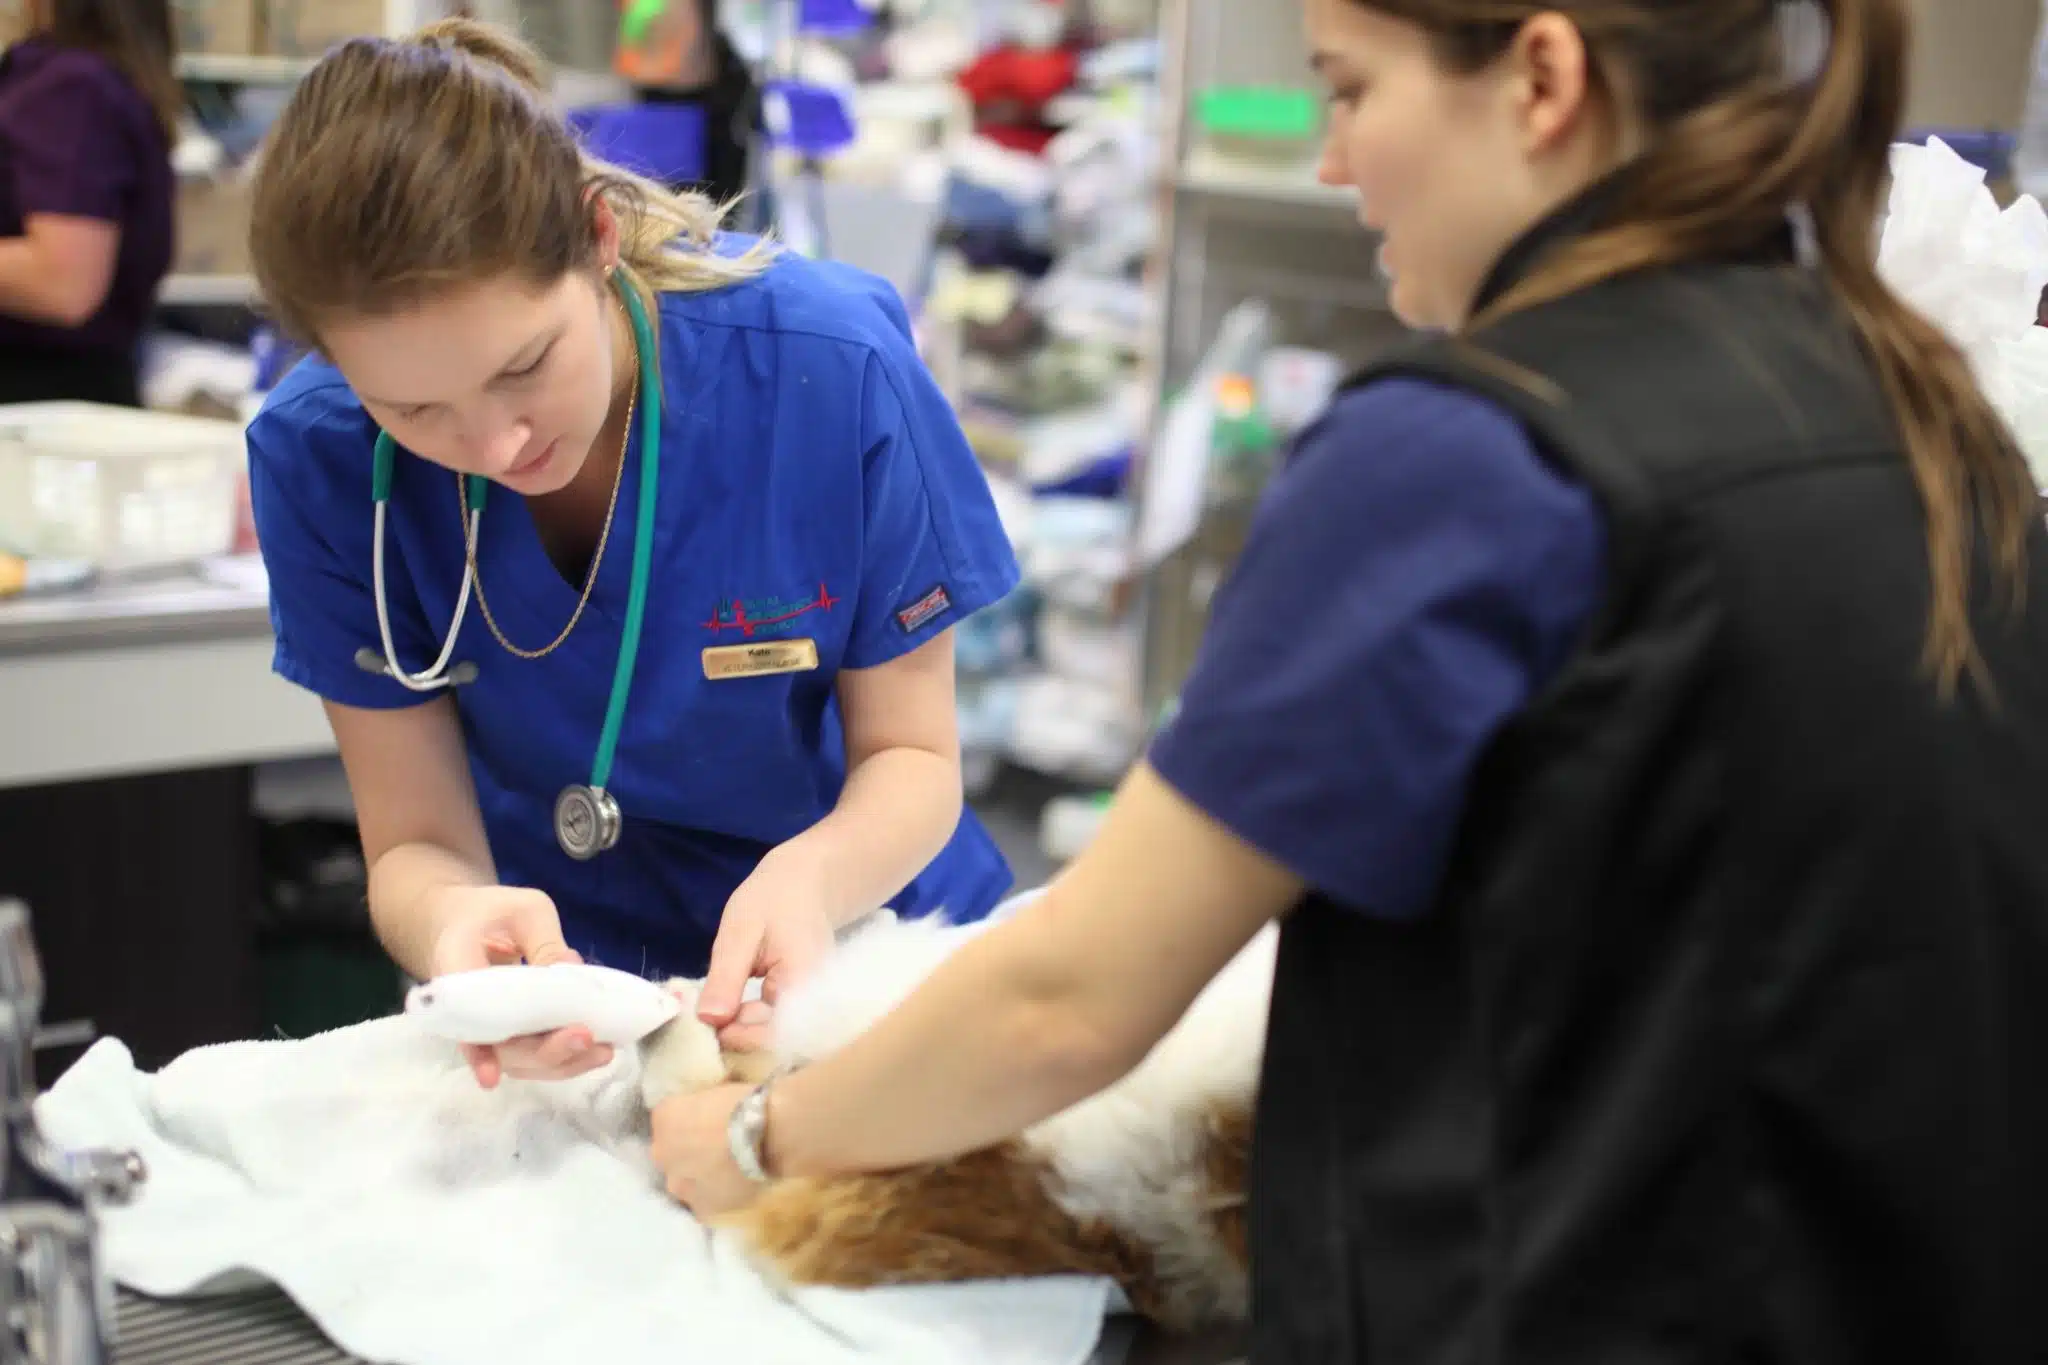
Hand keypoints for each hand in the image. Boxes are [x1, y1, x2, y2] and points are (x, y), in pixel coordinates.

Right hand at [425, 886, 613, 1088]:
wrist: (466, 922)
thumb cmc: (494, 911)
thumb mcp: (525, 910)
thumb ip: (546, 941)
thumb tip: (575, 973)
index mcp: (455, 968)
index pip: (462, 1014)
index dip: (477, 1051)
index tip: (491, 1076)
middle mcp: (464, 1008)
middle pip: (498, 1047)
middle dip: (542, 1051)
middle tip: (585, 1036)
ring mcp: (487, 1026)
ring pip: (517, 1060)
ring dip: (559, 1063)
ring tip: (602, 1052)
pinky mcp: (509, 1033)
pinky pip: (530, 1055)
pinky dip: (562, 1059)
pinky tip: (595, 1054)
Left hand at [651, 1083, 760, 1218]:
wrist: (770, 1136)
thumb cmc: (746, 1103)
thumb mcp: (716, 1090)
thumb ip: (701, 1105)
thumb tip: (708, 1111)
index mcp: (664, 1116)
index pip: (669, 1118)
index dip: (690, 1119)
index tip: (710, 1120)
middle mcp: (661, 1153)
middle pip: (671, 1153)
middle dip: (688, 1151)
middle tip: (718, 1146)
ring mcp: (679, 1184)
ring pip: (683, 1181)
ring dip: (699, 1176)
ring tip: (728, 1170)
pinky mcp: (701, 1208)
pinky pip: (704, 1201)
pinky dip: (716, 1195)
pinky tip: (736, 1186)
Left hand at [697, 848, 837, 1050]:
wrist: (808, 884)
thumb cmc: (774, 900)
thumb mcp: (741, 931)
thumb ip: (727, 976)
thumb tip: (709, 1021)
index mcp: (805, 983)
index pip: (776, 1034)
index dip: (740, 1038)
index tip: (708, 1025)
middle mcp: (818, 1003)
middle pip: (778, 1042)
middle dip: (739, 1038)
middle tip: (705, 1020)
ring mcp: (815, 1008)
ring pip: (778, 1038)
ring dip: (744, 1033)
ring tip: (717, 1013)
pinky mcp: (805, 1009)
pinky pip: (779, 1028)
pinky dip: (753, 1025)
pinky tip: (734, 1011)